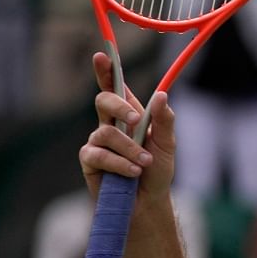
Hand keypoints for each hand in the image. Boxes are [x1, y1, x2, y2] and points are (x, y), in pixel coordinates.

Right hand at [79, 52, 176, 200]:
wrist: (148, 202)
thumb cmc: (158, 172)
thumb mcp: (167, 144)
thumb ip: (164, 120)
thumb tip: (162, 95)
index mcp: (130, 115)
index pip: (116, 88)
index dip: (106, 71)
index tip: (101, 55)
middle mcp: (110, 124)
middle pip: (104, 101)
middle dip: (120, 107)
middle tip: (137, 121)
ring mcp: (98, 141)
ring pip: (106, 132)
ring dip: (130, 149)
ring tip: (144, 164)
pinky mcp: (89, 160)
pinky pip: (99, 154)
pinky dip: (120, 163)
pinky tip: (132, 173)